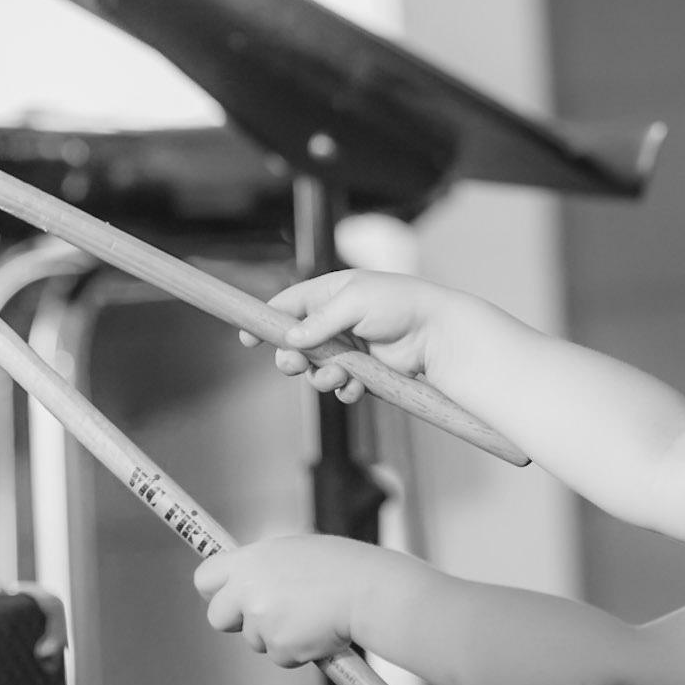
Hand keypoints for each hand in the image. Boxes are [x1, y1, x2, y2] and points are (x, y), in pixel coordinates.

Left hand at [193, 535, 381, 665]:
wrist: (370, 592)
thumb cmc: (343, 567)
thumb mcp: (295, 551)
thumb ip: (264, 567)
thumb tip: (248, 580)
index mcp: (250, 560)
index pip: (205, 577)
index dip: (214, 591)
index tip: (225, 596)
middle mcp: (248, 591)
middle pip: (217, 618)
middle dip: (236, 621)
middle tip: (265, 616)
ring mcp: (262, 622)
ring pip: (255, 640)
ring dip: (276, 635)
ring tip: (310, 616)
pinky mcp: (280, 647)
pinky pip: (280, 656)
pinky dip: (297, 650)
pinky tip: (319, 631)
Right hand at [239, 269, 448, 401]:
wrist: (438, 332)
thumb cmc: (400, 303)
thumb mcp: (355, 302)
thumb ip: (320, 321)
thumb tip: (291, 339)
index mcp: (329, 294)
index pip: (286, 307)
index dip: (265, 322)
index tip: (246, 339)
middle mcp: (335, 322)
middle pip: (295, 345)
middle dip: (291, 358)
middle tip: (295, 365)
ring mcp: (349, 349)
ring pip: (316, 371)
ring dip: (321, 377)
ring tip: (338, 376)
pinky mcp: (364, 373)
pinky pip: (341, 387)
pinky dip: (344, 390)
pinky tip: (356, 387)